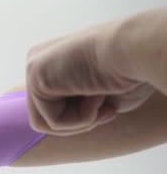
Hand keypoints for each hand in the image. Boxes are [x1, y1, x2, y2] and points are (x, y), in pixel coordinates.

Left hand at [25, 8, 166, 135]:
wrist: (140, 50)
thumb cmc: (130, 73)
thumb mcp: (98, 98)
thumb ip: (72, 107)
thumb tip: (55, 123)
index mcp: (51, 63)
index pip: (54, 108)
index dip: (85, 116)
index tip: (109, 103)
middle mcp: (37, 62)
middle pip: (45, 117)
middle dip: (79, 120)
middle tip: (107, 105)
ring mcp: (34, 67)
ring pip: (45, 123)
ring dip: (80, 121)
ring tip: (100, 96)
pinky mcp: (35, 75)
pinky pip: (52, 122)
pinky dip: (80, 119)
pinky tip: (95, 93)